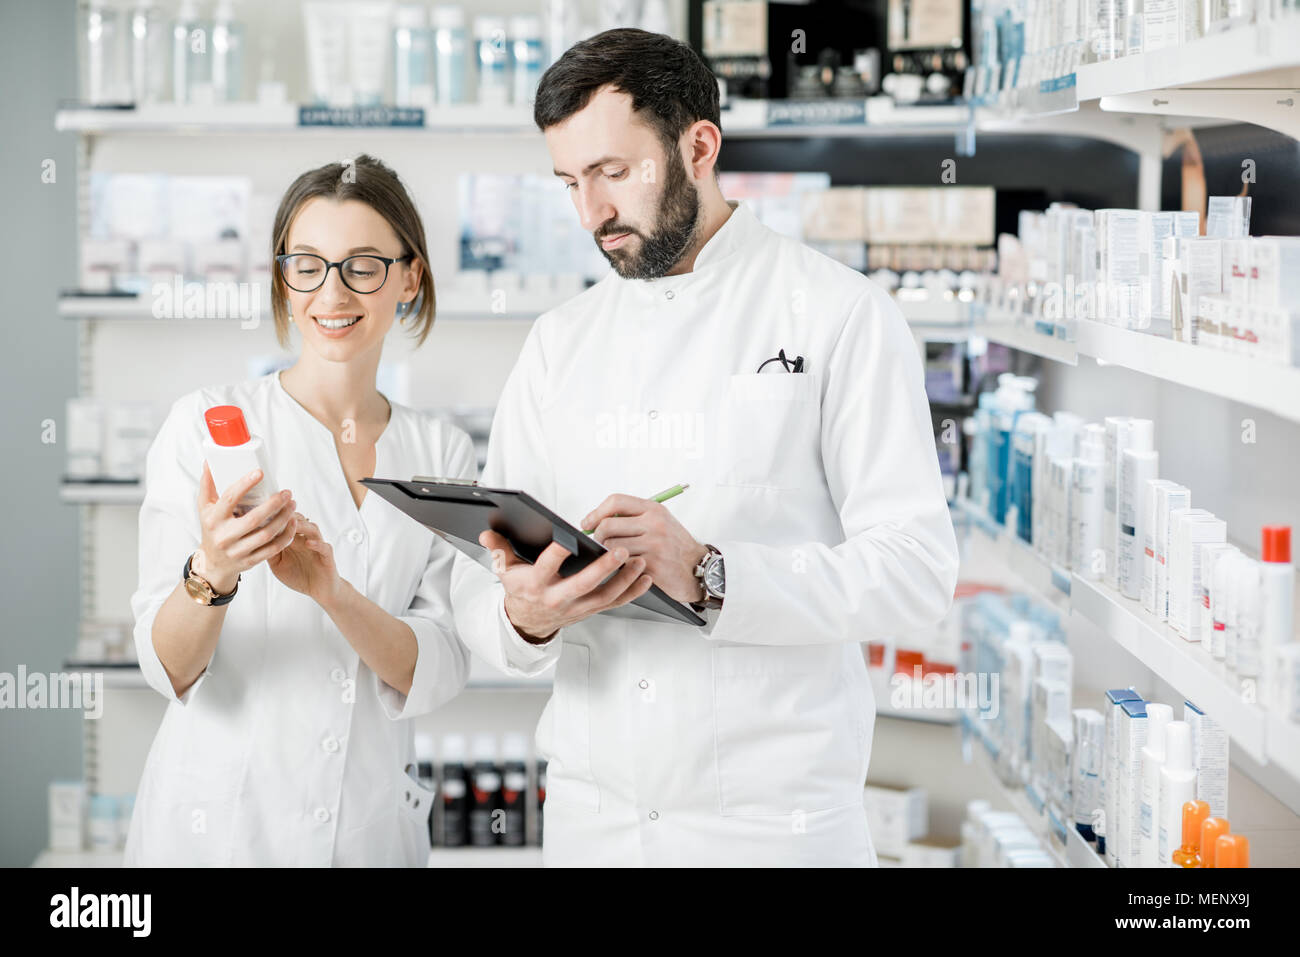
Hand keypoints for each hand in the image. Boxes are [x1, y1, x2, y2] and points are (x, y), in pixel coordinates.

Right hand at [195, 463, 297, 593]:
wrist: (213, 563)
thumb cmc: (212, 529)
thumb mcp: (204, 508)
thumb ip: (208, 485)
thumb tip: (209, 461)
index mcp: (213, 519)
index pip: (230, 498)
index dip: (245, 484)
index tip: (260, 473)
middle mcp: (224, 536)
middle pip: (254, 519)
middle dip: (274, 504)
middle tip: (287, 492)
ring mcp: (238, 550)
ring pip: (266, 534)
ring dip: (284, 518)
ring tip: (293, 505)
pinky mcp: (250, 561)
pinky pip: (273, 548)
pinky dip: (286, 535)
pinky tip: (293, 522)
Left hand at [268, 515, 343, 608]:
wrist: (319, 590)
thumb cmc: (298, 576)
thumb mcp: (278, 565)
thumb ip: (269, 552)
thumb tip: (254, 541)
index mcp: (293, 539)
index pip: (286, 521)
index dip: (277, 515)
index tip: (264, 510)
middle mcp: (305, 539)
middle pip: (299, 520)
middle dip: (289, 515)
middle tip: (278, 511)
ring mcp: (317, 546)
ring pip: (312, 529)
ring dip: (303, 526)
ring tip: (293, 524)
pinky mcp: (327, 556)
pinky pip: (324, 547)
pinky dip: (317, 544)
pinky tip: (308, 543)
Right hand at [479, 530, 652, 641]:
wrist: (528, 622)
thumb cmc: (520, 589)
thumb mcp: (505, 570)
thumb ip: (498, 549)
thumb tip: (486, 534)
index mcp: (535, 586)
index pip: (545, 569)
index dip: (556, 554)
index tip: (569, 538)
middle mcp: (557, 599)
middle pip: (583, 585)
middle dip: (603, 569)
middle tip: (619, 550)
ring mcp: (576, 607)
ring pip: (604, 596)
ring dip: (625, 580)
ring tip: (640, 562)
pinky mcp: (590, 611)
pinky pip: (614, 603)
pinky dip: (632, 592)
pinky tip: (645, 578)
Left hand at [582, 494, 706, 602]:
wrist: (697, 568)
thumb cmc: (674, 544)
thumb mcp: (659, 520)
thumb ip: (633, 516)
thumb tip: (597, 519)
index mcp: (653, 509)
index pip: (615, 501)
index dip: (596, 513)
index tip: (587, 523)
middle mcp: (654, 525)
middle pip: (607, 525)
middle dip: (597, 536)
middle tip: (601, 543)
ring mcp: (654, 546)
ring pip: (611, 548)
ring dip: (608, 555)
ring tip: (615, 557)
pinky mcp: (652, 567)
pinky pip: (622, 566)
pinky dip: (619, 568)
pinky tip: (625, 568)